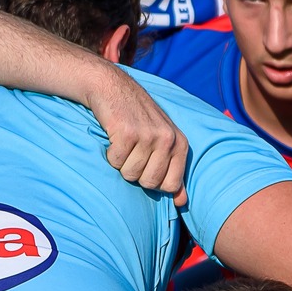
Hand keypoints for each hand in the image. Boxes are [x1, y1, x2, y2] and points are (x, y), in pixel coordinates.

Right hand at [88, 66, 188, 205]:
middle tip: (133, 152)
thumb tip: (181, 202)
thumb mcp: (163, 142)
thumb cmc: (138, 119)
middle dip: (136, 173)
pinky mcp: (126, 132)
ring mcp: (148, 135)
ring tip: (124, 142)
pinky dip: (110, 154)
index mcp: (180, 144)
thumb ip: (174, 171)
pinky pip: (116, 161)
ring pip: (131, 174)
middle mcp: (167, 139)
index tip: (146, 164)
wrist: (112, 88)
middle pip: (149, 183)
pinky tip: (114, 137)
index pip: (170, 185)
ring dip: (122, 163)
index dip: (153, 181)